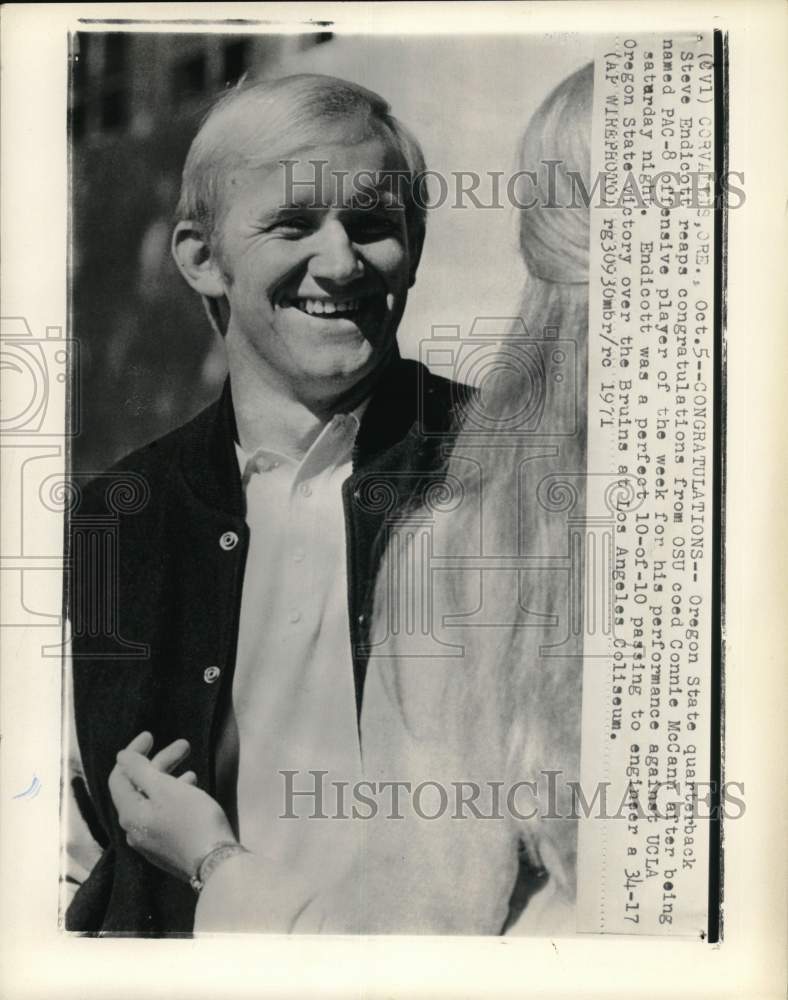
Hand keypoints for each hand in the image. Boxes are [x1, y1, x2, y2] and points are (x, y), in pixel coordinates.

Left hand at [108, 732, 236, 882]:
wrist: (215, 863)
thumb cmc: (191, 820)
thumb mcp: (165, 789)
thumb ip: (140, 770)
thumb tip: (122, 757)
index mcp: (129, 813)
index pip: (119, 777)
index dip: (132, 753)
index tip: (151, 735)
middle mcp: (134, 828)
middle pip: (139, 787)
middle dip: (160, 763)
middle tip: (184, 745)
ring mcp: (150, 840)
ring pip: (154, 800)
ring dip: (170, 779)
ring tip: (190, 766)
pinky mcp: (167, 846)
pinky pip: (163, 813)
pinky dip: (174, 796)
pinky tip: (191, 790)